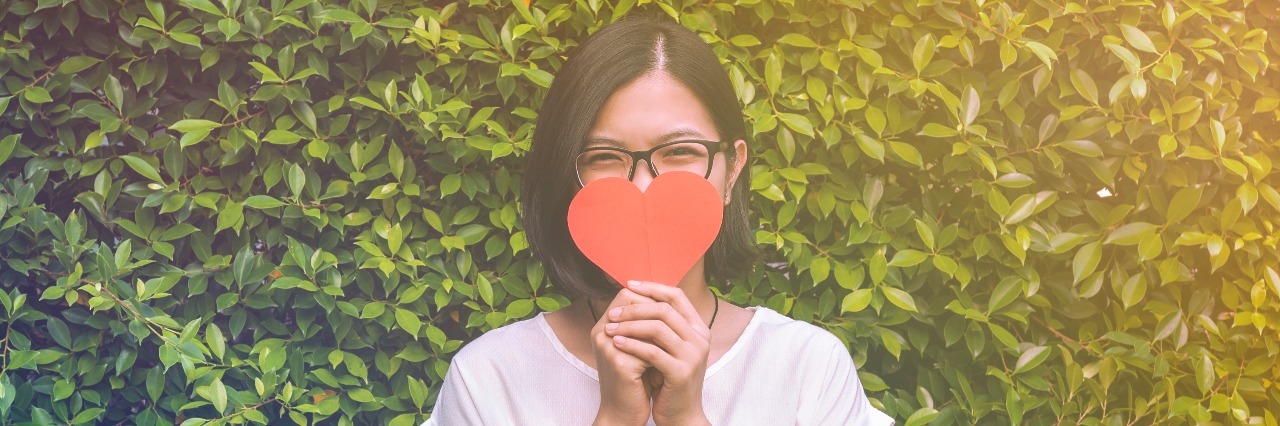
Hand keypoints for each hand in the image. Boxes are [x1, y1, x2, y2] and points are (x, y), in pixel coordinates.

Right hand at [592, 287, 661, 425]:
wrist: (622, 414)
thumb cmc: (633, 382)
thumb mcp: (637, 350)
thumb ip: (644, 328)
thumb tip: (668, 302)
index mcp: (604, 326)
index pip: (627, 295)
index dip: (651, 298)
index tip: (671, 310)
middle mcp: (601, 332)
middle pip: (634, 303)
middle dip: (658, 312)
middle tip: (678, 322)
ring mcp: (608, 347)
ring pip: (644, 324)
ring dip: (661, 332)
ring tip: (674, 342)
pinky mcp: (619, 363)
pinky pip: (648, 348)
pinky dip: (660, 353)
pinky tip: (666, 362)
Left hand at [605, 280, 712, 425]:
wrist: (681, 415)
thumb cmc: (670, 379)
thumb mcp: (670, 348)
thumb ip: (661, 325)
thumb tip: (635, 295)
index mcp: (699, 328)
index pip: (676, 296)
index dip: (652, 287)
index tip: (628, 285)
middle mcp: (700, 339)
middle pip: (665, 309)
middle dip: (634, 308)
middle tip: (612, 313)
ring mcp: (693, 355)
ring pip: (658, 328)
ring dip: (629, 325)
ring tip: (609, 328)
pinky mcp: (681, 372)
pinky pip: (652, 351)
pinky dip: (631, 344)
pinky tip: (616, 343)